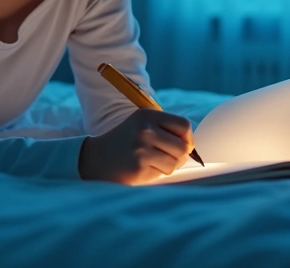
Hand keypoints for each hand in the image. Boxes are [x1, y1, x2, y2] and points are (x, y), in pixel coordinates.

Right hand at [78, 109, 194, 183]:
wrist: (96, 159)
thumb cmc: (126, 143)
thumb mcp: (142, 125)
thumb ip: (166, 130)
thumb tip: (193, 147)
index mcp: (148, 115)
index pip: (184, 125)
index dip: (188, 139)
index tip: (184, 146)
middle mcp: (145, 129)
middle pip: (183, 147)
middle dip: (179, 156)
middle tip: (166, 158)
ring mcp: (141, 148)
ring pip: (175, 162)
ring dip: (168, 166)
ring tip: (152, 163)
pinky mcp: (139, 167)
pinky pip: (163, 173)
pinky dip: (157, 174)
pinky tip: (142, 169)